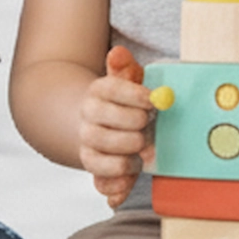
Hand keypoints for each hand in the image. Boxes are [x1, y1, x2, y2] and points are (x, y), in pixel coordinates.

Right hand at [79, 46, 158, 205]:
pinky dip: (118, 184)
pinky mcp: (94, 171)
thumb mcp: (128, 81)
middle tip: (148, 126)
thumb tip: (118, 53)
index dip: (134, 96)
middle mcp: (87, 120)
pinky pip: (101, 183)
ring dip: (128, 154)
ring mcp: (87, 147)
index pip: (110, 90)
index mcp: (97, 93)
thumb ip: (126, 68)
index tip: (152, 100)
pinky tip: (130, 177)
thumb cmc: (125, 102)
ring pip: (100, 155)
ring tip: (142, 150)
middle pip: (103, 124)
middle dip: (133, 126)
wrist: (104, 124)